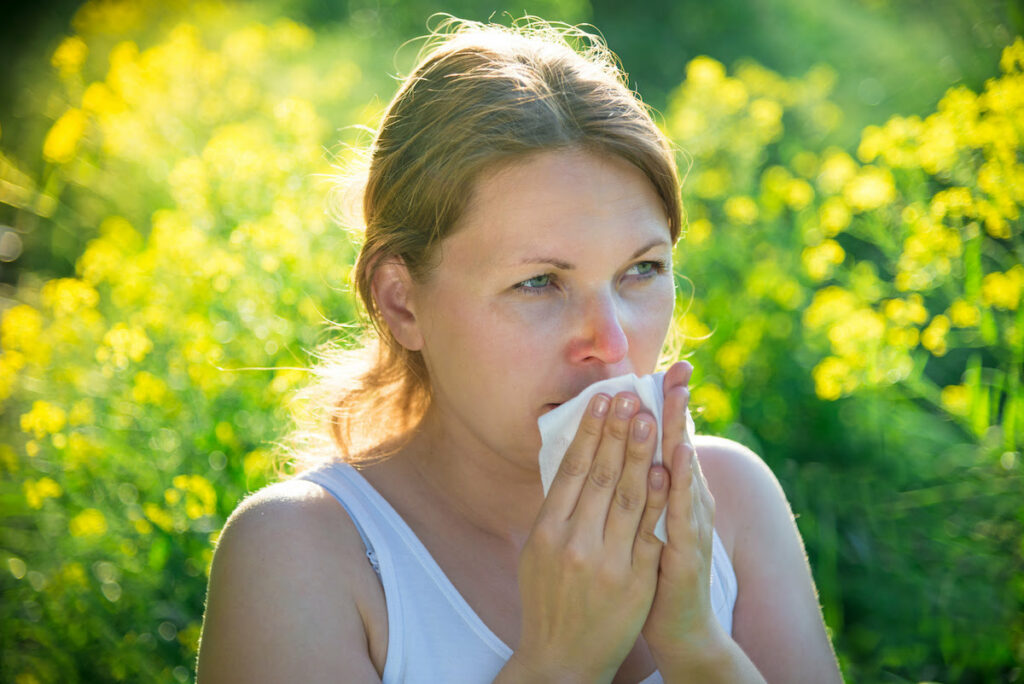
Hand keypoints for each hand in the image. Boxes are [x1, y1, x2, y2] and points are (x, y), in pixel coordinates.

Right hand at [511, 391, 669, 682]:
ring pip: (625, 496)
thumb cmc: (547, 598)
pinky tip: (665, 469)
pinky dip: (657, 498)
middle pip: (598, 475)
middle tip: (628, 396)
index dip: (588, 432)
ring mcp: (604, 562)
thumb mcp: (536, 552)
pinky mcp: (634, 580)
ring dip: (638, 453)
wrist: (561, 659)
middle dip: (616, 432)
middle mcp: (572, 542)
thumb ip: (552, 510)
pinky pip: (648, 531)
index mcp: (546, 530)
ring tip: (647, 418)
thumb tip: (568, 463)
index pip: (570, 470)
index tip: (601, 400)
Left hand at [642, 361, 723, 661]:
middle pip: (681, 445)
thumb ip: (640, 489)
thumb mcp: (644, 523)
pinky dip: (678, 484)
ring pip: (684, 472)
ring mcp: (692, 526)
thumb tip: (621, 452)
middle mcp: (688, 504)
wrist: (680, 630)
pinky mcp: (687, 552)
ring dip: (677, 433)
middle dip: (678, 406)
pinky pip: (681, 513)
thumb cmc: (655, 574)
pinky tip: (676, 458)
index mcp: (675, 494)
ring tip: (674, 398)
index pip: (670, 441)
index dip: (669, 405)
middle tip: (679, 367)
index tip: (667, 368)